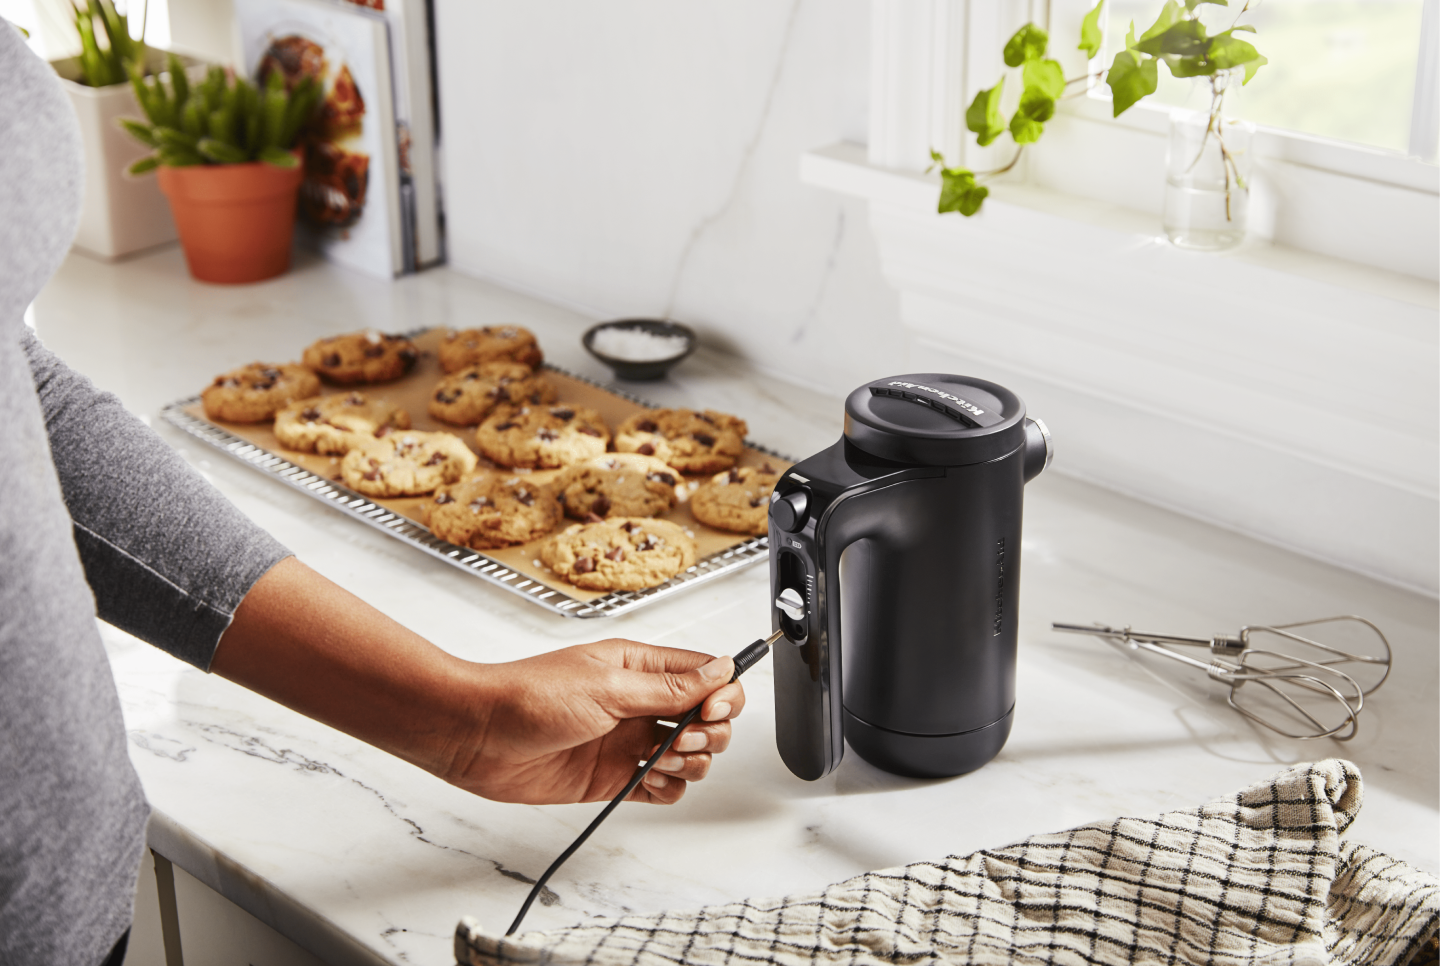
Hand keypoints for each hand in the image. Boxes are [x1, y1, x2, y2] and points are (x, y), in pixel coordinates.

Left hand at [444, 639, 746, 804]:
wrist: (477, 736)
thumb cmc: (527, 696)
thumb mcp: (608, 685)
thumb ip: (669, 686)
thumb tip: (720, 670)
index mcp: (640, 667)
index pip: (706, 676)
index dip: (722, 694)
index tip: (712, 710)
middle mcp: (639, 703)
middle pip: (707, 719)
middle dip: (709, 733)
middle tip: (681, 740)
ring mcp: (628, 741)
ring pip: (690, 756)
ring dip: (690, 763)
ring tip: (661, 762)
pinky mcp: (614, 777)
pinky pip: (661, 788)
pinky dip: (667, 789)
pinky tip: (647, 782)